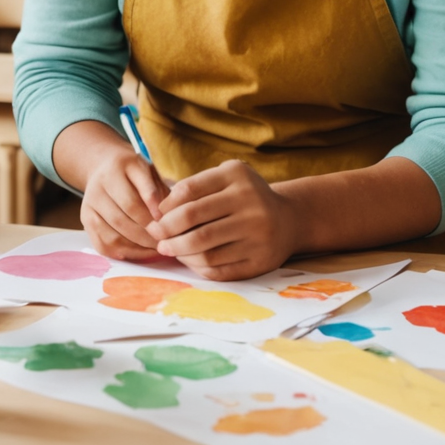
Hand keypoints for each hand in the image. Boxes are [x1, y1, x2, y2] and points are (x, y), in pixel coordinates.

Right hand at [79, 148, 169, 260]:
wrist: (105, 169)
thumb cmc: (135, 174)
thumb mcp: (149, 172)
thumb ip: (158, 192)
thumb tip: (164, 220)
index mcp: (114, 169)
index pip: (132, 202)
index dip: (151, 217)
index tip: (168, 224)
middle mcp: (97, 187)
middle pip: (121, 220)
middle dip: (147, 235)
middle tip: (166, 241)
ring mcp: (88, 205)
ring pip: (112, 236)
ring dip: (137, 247)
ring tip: (156, 247)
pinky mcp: (86, 220)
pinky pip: (103, 245)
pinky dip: (125, 252)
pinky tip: (141, 250)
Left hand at [145, 160, 298, 279]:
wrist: (289, 219)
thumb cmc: (244, 197)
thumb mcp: (224, 180)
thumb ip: (193, 188)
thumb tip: (157, 213)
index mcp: (237, 176)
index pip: (188, 190)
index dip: (166, 206)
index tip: (156, 216)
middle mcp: (251, 202)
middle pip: (192, 219)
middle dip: (165, 230)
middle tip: (155, 236)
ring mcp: (258, 234)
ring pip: (204, 248)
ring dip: (178, 251)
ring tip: (168, 249)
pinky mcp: (261, 260)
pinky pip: (219, 268)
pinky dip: (197, 266)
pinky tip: (189, 260)